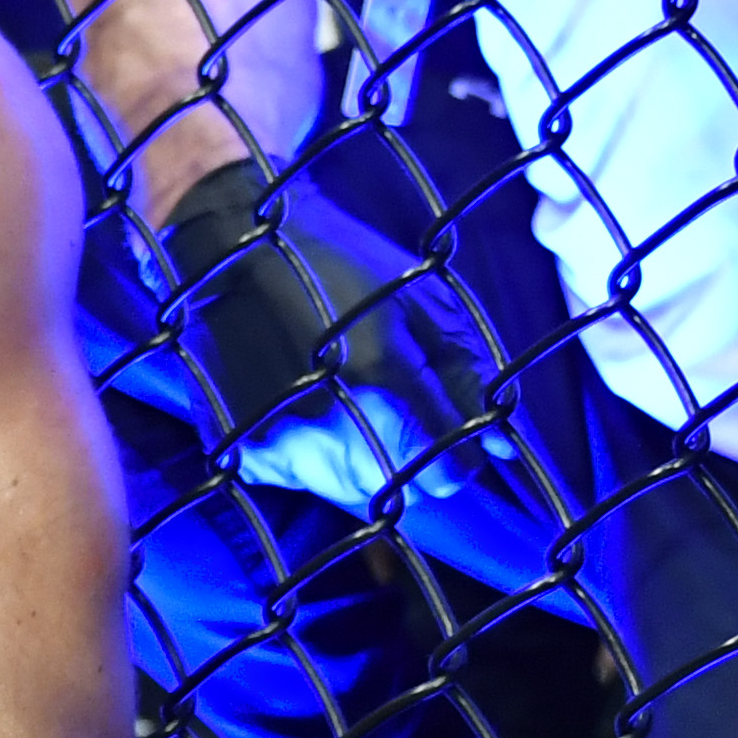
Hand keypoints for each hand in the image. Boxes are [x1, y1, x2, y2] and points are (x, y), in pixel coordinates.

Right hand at [160, 159, 552, 560]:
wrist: (233, 243)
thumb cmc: (342, 262)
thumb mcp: (425, 301)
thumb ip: (469, 376)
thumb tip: (503, 448)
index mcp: (381, 388)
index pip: (447, 475)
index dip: (458, 454)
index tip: (446, 424)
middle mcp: (326, 432)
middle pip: (398, 492)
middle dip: (410, 460)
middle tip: (395, 410)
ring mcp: (277, 447)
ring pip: (348, 493)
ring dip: (361, 463)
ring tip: (349, 408)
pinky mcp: (243, 449)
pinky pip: (300, 479)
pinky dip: (312, 456)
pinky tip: (304, 408)